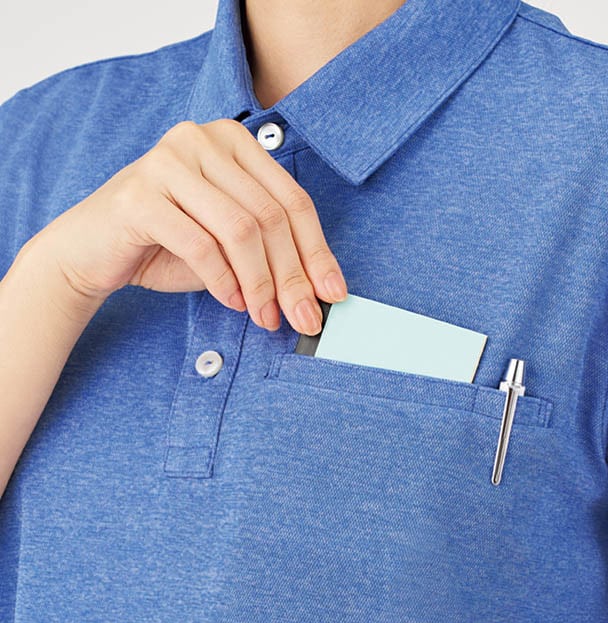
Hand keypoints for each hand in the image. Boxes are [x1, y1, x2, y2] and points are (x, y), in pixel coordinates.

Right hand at [33, 118, 347, 333]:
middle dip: (293, 276)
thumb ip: (274, 252)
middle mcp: (203, 139)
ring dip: (260, 283)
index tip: (333, 294)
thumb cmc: (170, 244)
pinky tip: (232, 302)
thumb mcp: (233, 243)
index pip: (294, 200)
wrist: (94, 250)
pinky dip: (223, 281)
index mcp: (235, 142)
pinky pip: (200, 244)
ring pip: (241, 230)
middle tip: (304, 318)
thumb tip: (324, 290)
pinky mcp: (140, 194)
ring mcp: (168, 160)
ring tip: (265, 316)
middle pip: (271, 216)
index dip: (319, 252)